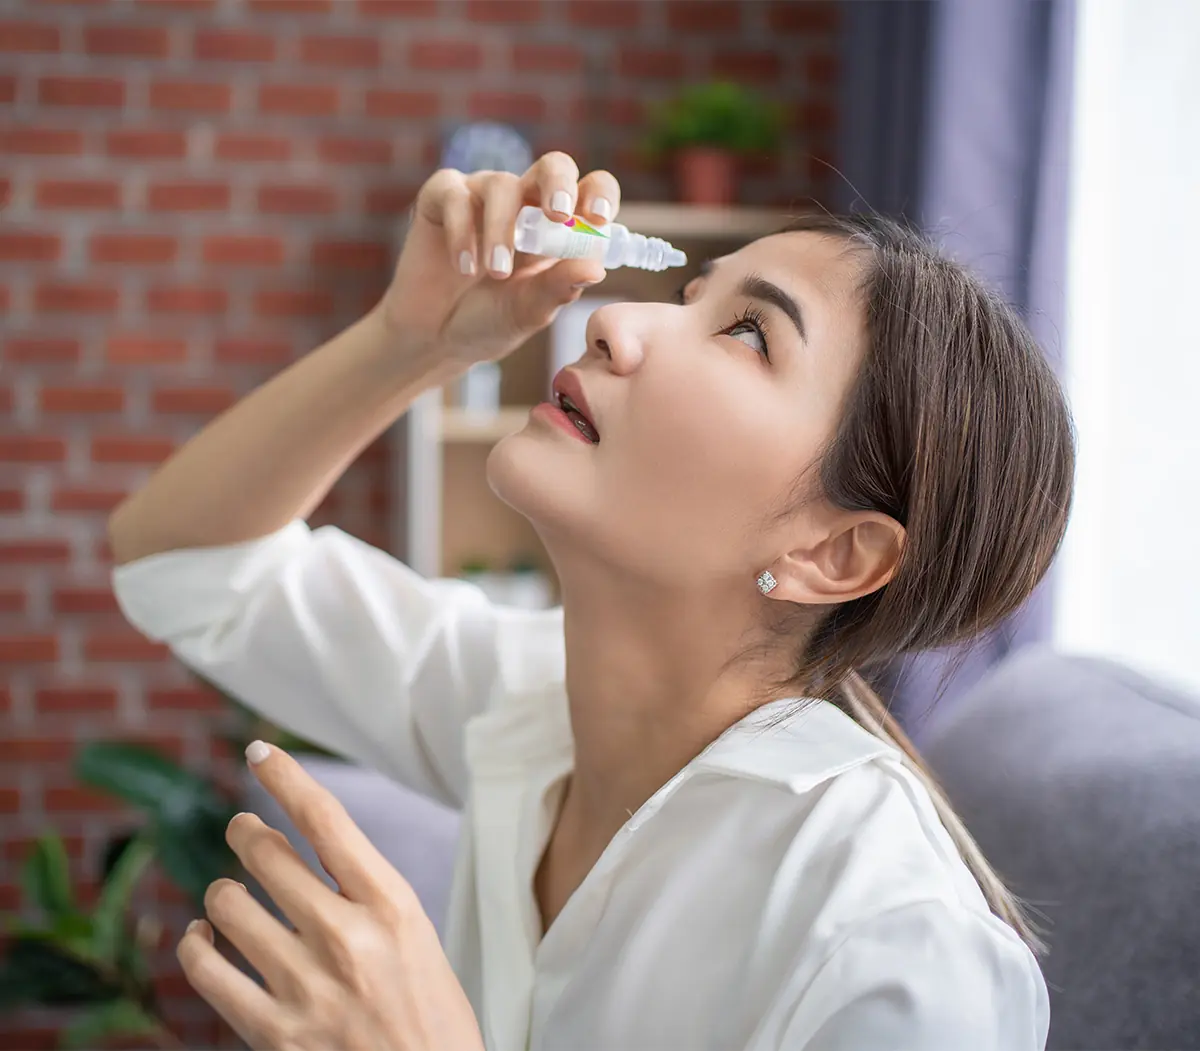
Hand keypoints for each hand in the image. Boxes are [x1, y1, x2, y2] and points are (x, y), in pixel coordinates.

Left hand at [177, 742, 483, 1050]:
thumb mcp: (417, 940)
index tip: (259, 751)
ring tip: (232, 897)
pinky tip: (204, 940)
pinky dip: (196, 945)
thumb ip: (367, 899)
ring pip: (228, 904)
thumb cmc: (432, 1018)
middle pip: (266, 854)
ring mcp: (306, 985)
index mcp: (392, 906)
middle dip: (246, 834)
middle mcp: (346, 936)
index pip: (327, 821)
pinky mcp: (274, 1032)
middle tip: (244, 832)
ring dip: (223, 893)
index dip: (286, 777)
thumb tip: (311, 859)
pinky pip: (206, 970)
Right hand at [380, 152, 621, 365]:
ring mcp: (482, 197)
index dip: (599, 194)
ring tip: (496, 273)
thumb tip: (596, 268)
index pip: (589, 191)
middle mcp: (524, 204)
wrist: (434, 339)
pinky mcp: (441, 198)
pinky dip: (461, 232)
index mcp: (557, 229)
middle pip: (553, 166)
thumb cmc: (488, 322)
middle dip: (558, 184)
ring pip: (502, 186)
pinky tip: (464, 267)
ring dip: (501, 230)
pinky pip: (455, 195)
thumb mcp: (528, 311)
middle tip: (557, 215)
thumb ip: (558, 288)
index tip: (598, 218)